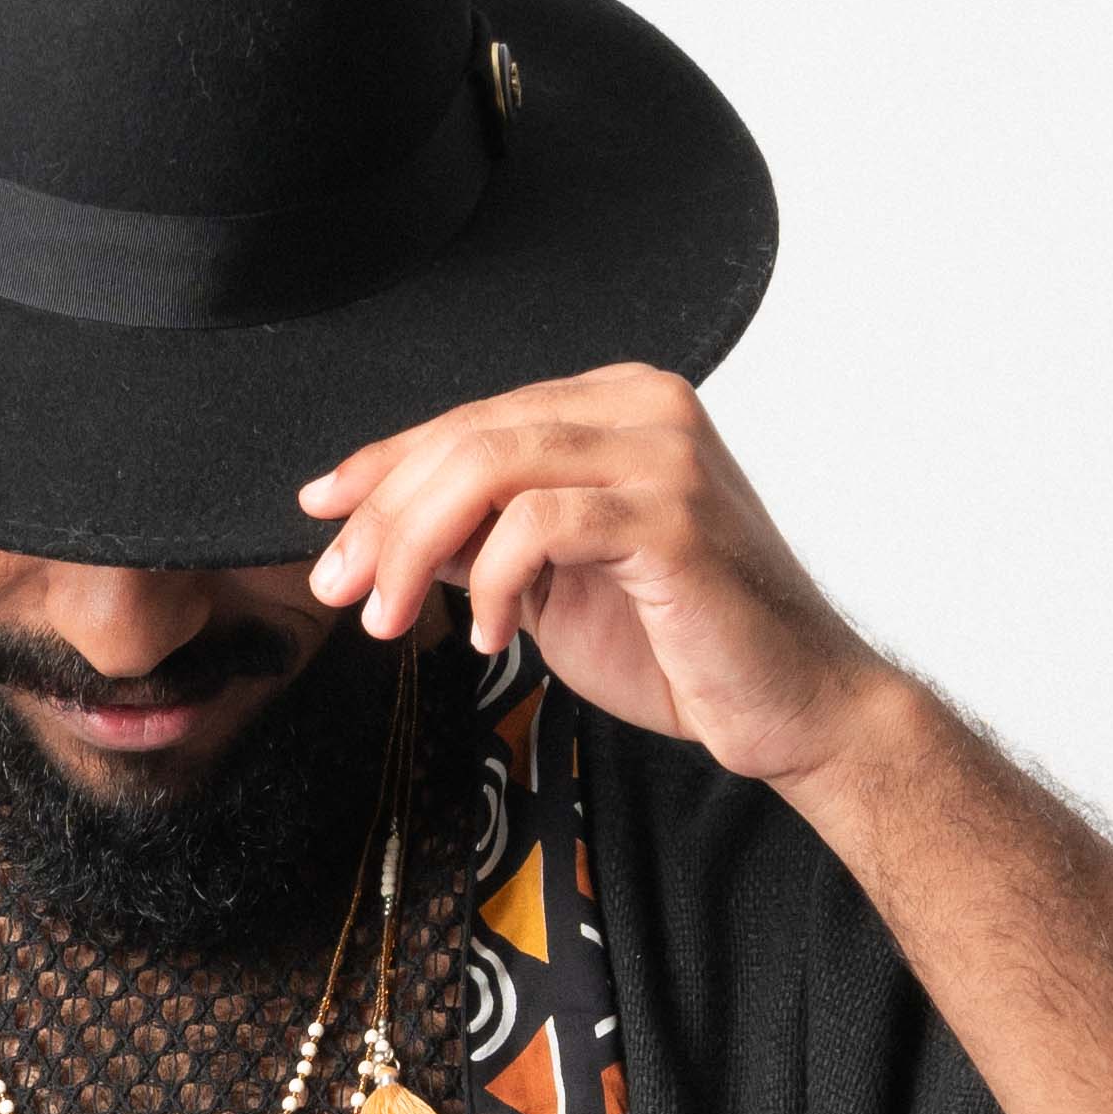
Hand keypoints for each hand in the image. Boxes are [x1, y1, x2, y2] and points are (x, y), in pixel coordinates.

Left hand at [302, 363, 893, 791]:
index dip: (385, 465)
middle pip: (471, 437)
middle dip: (384, 515)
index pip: (474, 421)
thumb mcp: (557, 585)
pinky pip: (541, 524)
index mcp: (617, 407)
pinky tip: (494, 634)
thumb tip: (393, 532)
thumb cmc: (685, 647)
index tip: (323, 513)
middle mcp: (643, 409)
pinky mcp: (673, 514)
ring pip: (492, 468)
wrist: (789, 705)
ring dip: (417, 547)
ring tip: (393, 617)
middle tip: (338, 585)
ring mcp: (663, 455)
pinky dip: (495, 580)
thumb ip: (487, 542)